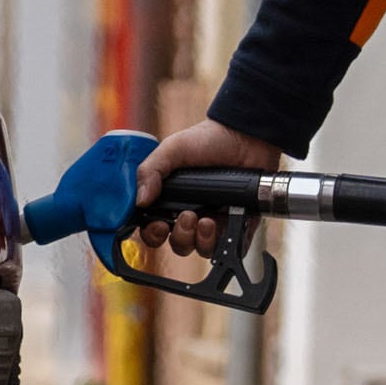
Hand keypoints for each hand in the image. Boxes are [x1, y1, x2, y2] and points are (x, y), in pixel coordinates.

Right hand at [134, 118, 277, 259]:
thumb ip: (150, 171)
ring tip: (207, 220)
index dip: (153, 233)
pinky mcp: (237, 224)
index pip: (154, 227)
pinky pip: (227, 245)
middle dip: (179, 236)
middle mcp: (192, 212)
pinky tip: (220, 223)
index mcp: (172, 198)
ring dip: (200, 240)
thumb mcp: (172, 149)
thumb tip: (139, 201)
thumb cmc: (209, 140)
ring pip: (200, 248)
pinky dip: (222, 241)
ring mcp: (215, 219)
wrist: (246, 136)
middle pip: (178, 243)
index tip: (158, 225)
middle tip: (187, 216)